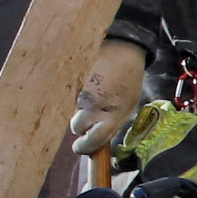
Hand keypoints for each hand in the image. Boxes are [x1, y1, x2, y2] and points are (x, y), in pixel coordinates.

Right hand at [66, 38, 151, 154]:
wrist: (121, 50)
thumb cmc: (128, 80)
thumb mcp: (127, 106)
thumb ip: (112, 123)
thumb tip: (99, 138)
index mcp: (112, 116)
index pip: (93, 141)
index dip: (85, 147)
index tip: (80, 147)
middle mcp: (94, 107)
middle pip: (77, 127)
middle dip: (80, 125)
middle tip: (88, 117)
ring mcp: (81, 95)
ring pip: (72, 111)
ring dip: (79, 108)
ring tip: (92, 95)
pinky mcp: (71, 83)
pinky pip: (69, 96)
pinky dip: (76, 95)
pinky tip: (87, 85)